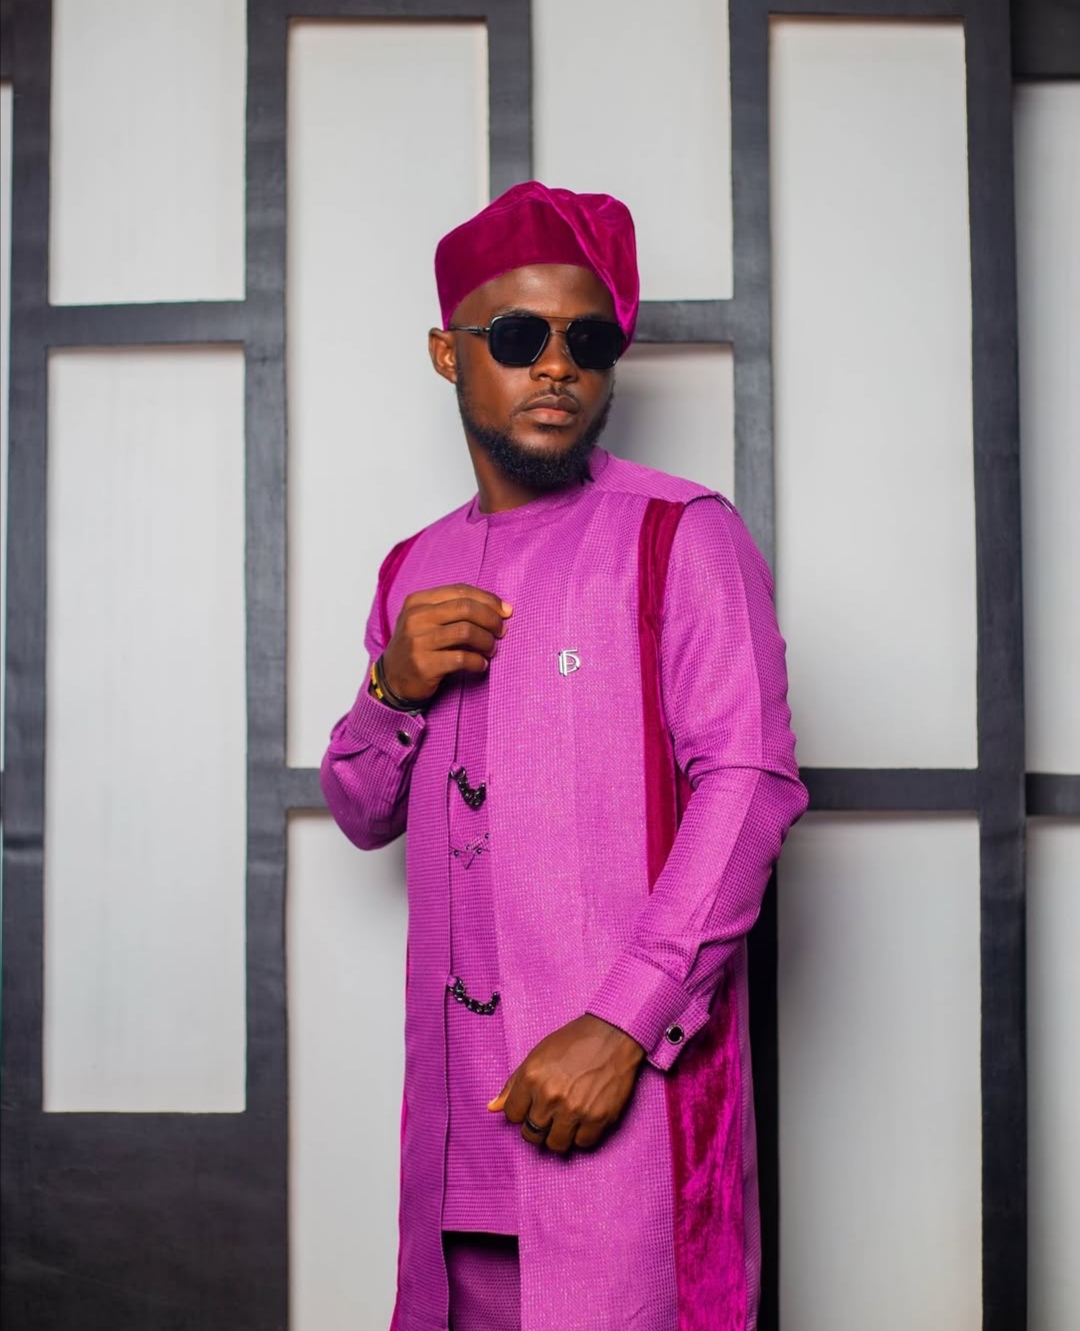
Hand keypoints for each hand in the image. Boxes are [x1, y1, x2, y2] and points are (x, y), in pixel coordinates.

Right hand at [380, 584, 512, 702]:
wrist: (392, 679)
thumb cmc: (418, 647)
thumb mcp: (426, 621)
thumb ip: (454, 610)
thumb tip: (500, 608)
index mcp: (418, 601)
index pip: (460, 591)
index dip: (488, 599)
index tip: (506, 611)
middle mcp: (416, 618)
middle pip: (466, 608)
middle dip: (491, 619)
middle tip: (501, 631)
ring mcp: (418, 641)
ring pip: (466, 632)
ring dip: (486, 641)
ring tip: (491, 649)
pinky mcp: (424, 665)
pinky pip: (461, 659)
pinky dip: (477, 662)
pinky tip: (481, 666)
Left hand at [487, 1014, 644, 1153]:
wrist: (613, 1035)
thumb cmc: (574, 1042)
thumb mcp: (537, 1055)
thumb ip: (513, 1083)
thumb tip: (491, 1108)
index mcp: (531, 1078)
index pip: (511, 1115)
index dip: (521, 1111)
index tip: (532, 1106)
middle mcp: (550, 1096)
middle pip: (531, 1134)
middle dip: (538, 1127)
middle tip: (550, 1115)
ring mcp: (574, 1110)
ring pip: (555, 1145)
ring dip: (558, 1135)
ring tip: (566, 1120)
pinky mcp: (598, 1118)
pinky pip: (583, 1143)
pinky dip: (583, 1135)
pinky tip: (585, 1119)